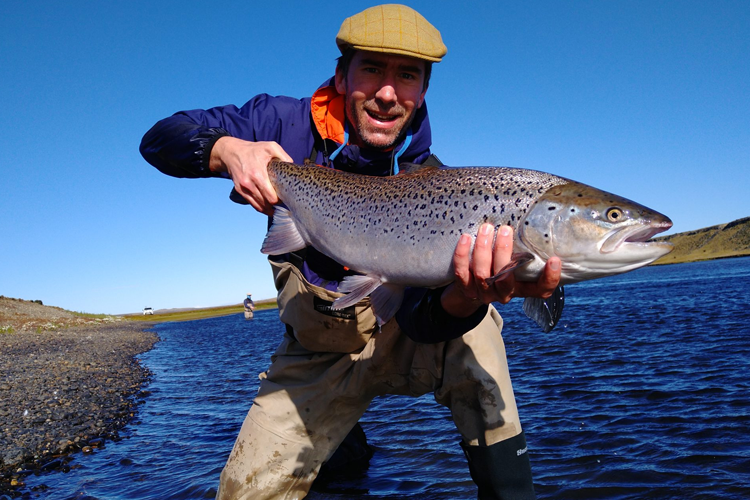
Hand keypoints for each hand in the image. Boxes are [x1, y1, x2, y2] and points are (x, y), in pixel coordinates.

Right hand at [209, 137, 292, 214]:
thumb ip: (283, 155)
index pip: (271, 197)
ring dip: (268, 208)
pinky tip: (268, 207)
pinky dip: (261, 207)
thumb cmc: (253, 150)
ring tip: (277, 207)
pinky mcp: (240, 190)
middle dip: (275, 205)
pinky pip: (252, 204)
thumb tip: (292, 165)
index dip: (279, 200)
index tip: (285, 197)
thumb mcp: (270, 147)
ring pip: (259, 206)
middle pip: (266, 204)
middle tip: (283, 202)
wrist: (231, 152)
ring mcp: (243, 188)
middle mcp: (249, 184)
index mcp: (258, 174)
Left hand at [440, 224, 561, 317]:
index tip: (555, 260)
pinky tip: (465, 238)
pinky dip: (462, 255)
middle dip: (503, 252)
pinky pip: (462, 273)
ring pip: (483, 274)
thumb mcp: (516, 263)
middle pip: (505, 278)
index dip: (550, 279)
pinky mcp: (465, 289)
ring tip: (486, 228)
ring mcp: (484, 293)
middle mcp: (504, 293)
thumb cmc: (500, 268)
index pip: (541, 290)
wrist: (470, 290)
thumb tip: (536, 221)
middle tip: (505, 229)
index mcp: (522, 288)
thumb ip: (524, 251)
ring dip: (483, 249)